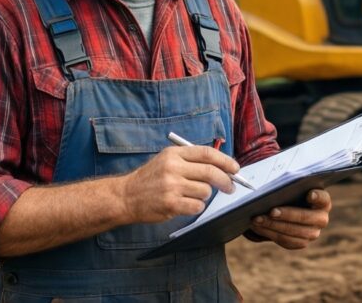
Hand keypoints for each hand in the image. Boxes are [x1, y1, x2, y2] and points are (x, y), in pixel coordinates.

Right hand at [120, 146, 238, 223]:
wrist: (126, 196)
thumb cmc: (150, 178)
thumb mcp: (167, 160)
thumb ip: (191, 160)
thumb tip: (222, 166)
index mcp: (174, 154)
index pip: (207, 153)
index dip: (225, 161)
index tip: (235, 168)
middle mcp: (173, 168)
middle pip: (210, 172)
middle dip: (225, 180)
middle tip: (230, 187)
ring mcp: (171, 186)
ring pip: (205, 191)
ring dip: (205, 195)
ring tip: (192, 195)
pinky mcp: (170, 204)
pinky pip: (197, 206)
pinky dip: (197, 206)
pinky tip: (186, 204)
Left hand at [249, 189, 331, 249]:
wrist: (288, 208)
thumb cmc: (289, 193)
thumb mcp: (291, 188)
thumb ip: (288, 187)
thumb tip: (273, 189)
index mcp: (323, 201)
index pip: (323, 198)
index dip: (318, 197)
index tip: (309, 194)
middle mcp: (321, 219)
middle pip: (306, 217)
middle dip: (287, 214)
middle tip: (271, 211)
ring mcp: (313, 233)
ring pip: (294, 232)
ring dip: (273, 226)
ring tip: (257, 219)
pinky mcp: (301, 242)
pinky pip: (286, 241)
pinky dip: (270, 233)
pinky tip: (258, 227)